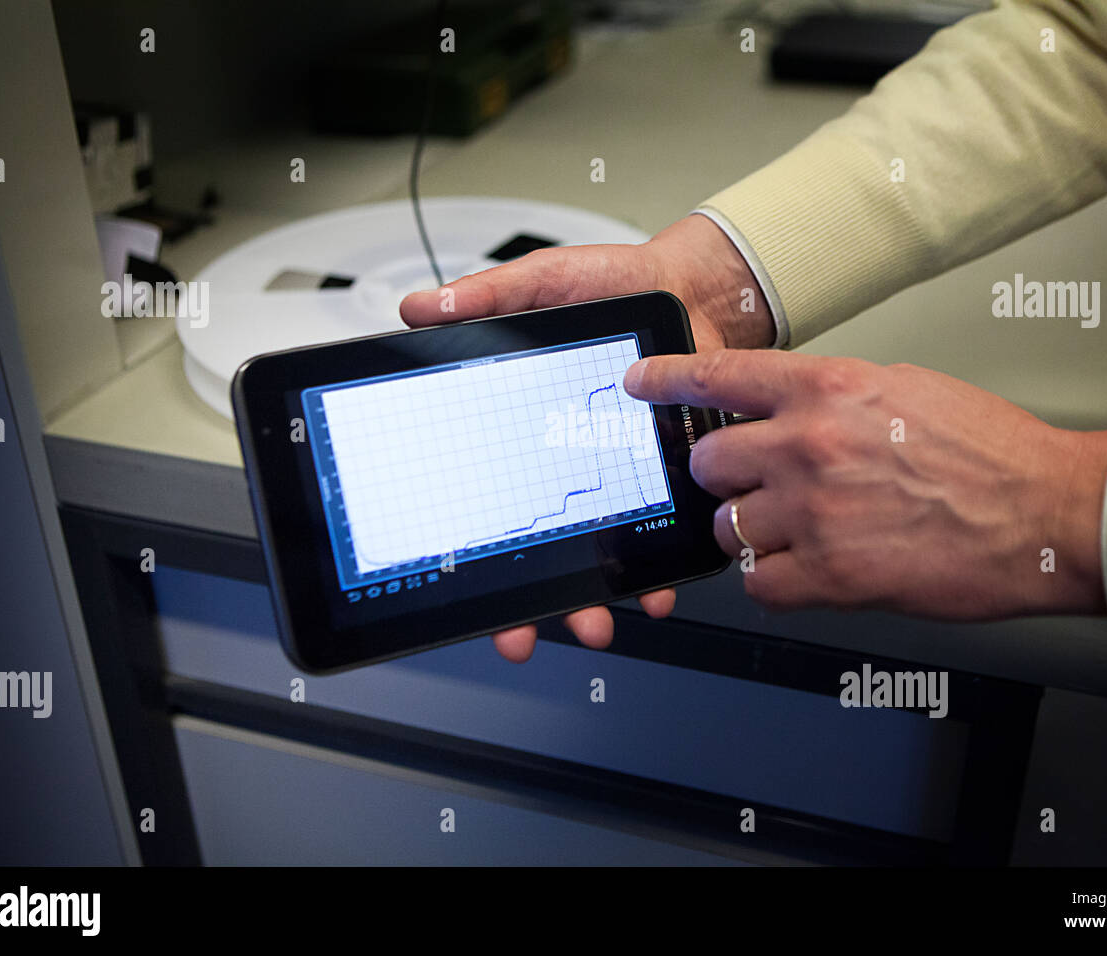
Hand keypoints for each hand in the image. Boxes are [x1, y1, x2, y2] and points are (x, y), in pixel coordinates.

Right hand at [399, 214, 774, 660]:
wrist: (690, 286)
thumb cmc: (613, 286)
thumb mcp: (539, 284)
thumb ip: (483, 299)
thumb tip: (417, 312)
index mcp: (529, 435)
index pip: (492, 510)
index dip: (479, 562)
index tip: (473, 601)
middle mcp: (571, 467)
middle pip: (544, 555)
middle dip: (536, 605)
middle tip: (526, 632)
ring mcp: (620, 478)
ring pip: (604, 558)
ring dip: (596, 598)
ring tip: (596, 619)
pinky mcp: (669, 476)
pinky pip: (664, 534)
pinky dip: (661, 568)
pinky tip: (656, 588)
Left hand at [625, 350, 1106, 618]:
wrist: (1048, 514)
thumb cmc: (990, 453)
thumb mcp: (903, 390)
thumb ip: (830, 397)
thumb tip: (783, 408)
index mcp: (827, 389)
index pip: (717, 377)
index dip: (666, 381)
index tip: (638, 385)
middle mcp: (808, 445)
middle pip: (709, 462)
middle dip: (723, 477)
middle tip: (753, 485)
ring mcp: (814, 512)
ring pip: (728, 528)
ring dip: (752, 533)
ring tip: (800, 532)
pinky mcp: (830, 576)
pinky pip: (759, 584)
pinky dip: (778, 581)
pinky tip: (813, 569)